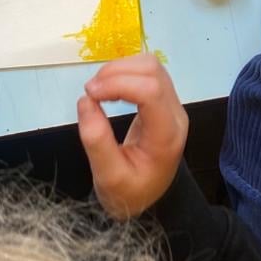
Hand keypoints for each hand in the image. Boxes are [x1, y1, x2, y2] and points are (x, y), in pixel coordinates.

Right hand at [77, 54, 187, 219]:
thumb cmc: (129, 191)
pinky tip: (109, 87)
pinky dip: (124, 71)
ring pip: (151, 65)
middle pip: (152, 72)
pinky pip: (147, 72)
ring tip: (98, 89)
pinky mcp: (163, 99)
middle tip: (90, 91)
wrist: (146, 195)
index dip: (118, 83)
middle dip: (116, 72)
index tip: (90, 93)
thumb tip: (86, 101)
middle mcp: (174, 115)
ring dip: (120, 68)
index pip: (151, 92)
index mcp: (166, 136)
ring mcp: (171, 104)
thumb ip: (97, 142)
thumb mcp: (109, 177)